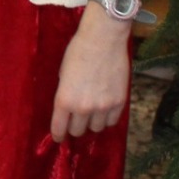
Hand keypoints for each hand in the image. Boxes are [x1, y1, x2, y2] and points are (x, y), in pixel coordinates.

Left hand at [51, 10, 132, 141]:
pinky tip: (104, 111)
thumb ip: (65, 93)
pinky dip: (107, 119)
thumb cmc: (77, 52)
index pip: (60, 127)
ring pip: (96, 128)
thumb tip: (68, 107)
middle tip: (75, 122)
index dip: (58, 135)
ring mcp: (103, 106)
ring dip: (92, 123)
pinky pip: (112, 121)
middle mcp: (83, 107)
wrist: (103, 40)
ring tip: (91, 113)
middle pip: (79, 131)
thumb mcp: (63, 73)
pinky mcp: (119, 102)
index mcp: (64, 99)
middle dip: (75, 127)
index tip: (58, 138)